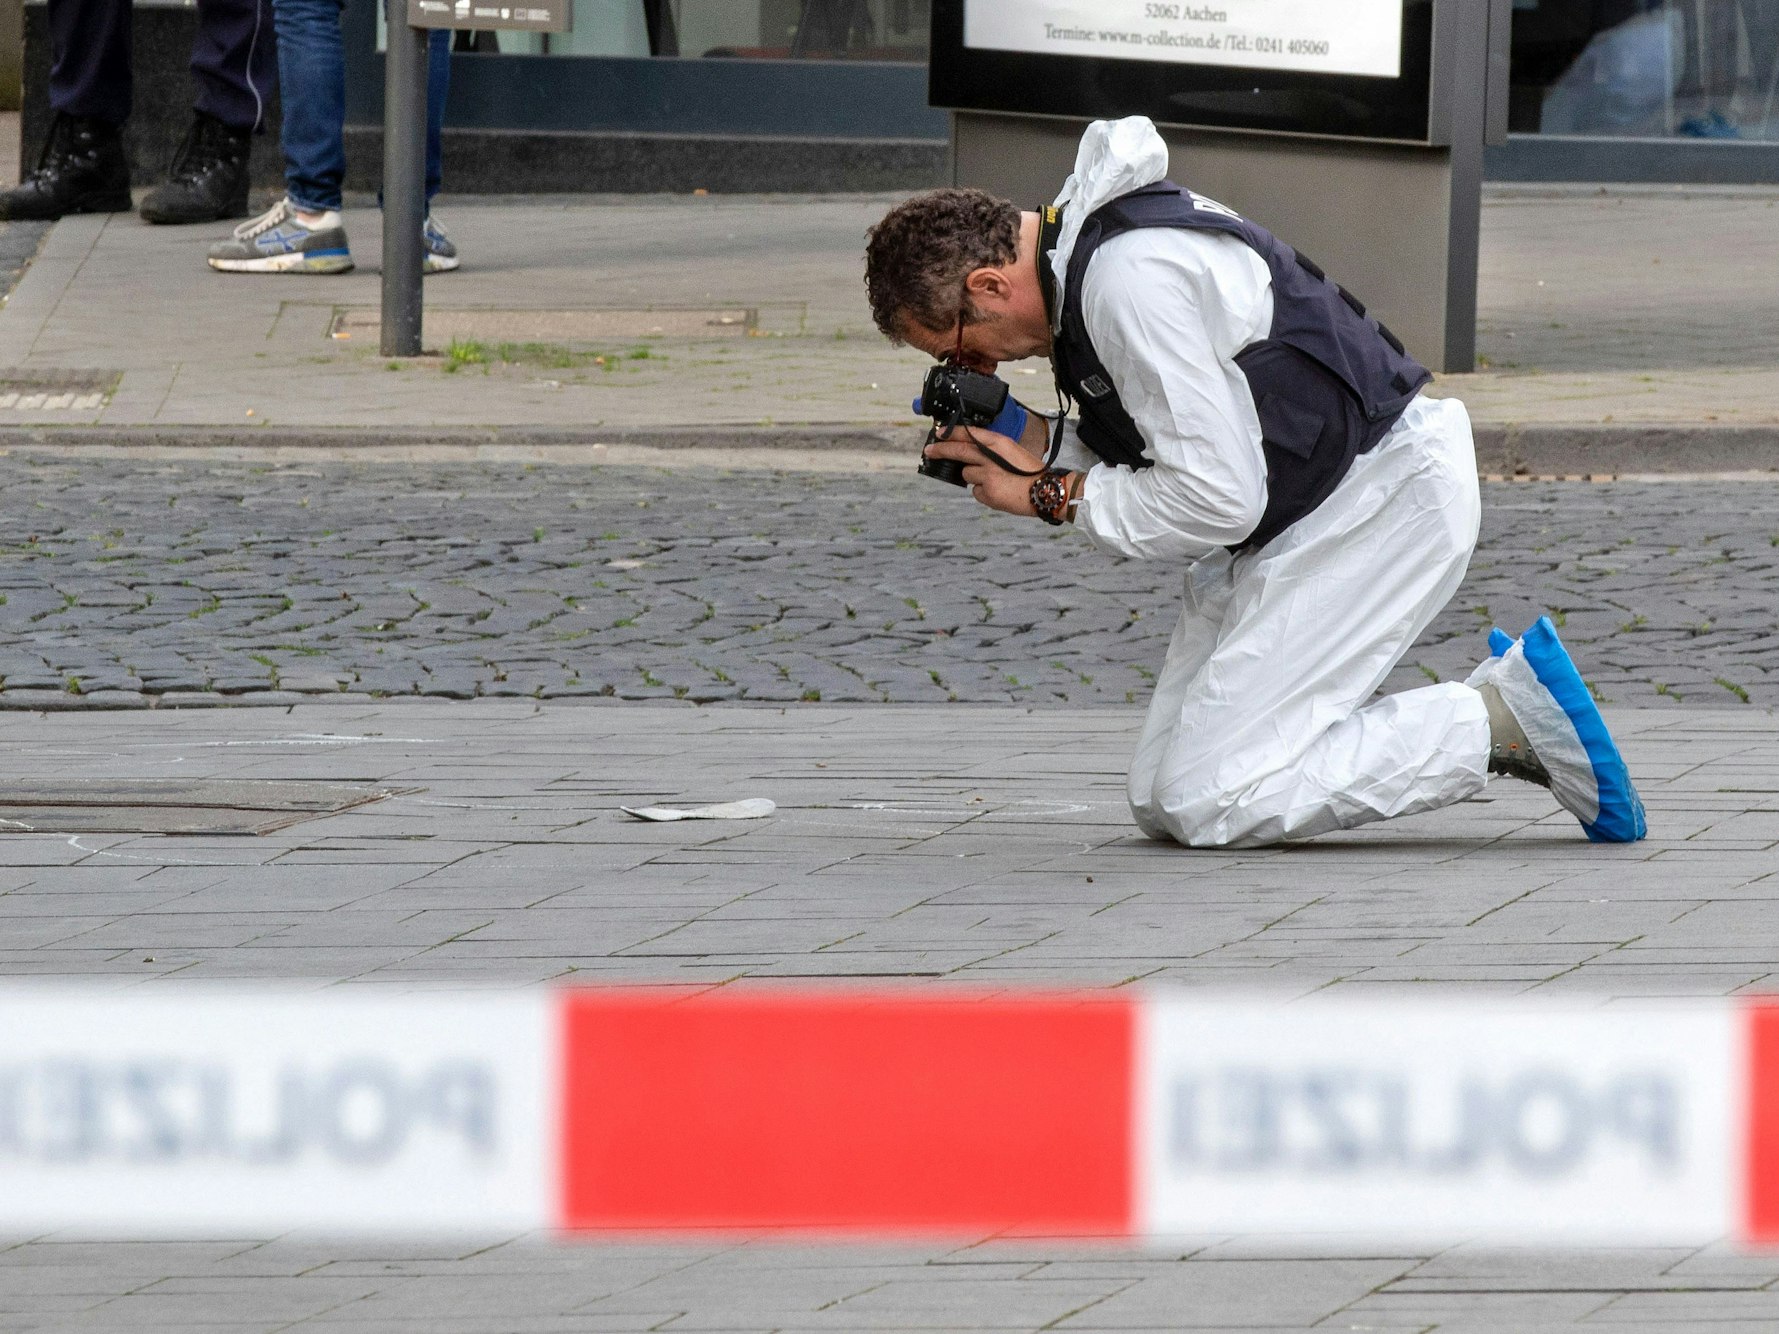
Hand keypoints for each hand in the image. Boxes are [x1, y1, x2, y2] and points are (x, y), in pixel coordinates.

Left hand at [923, 427, 1045, 516]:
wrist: (1045, 490)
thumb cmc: (1030, 472)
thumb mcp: (1012, 450)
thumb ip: (992, 450)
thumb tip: (970, 454)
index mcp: (998, 442)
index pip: (969, 434)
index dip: (951, 433)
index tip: (939, 433)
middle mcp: (990, 456)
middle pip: (959, 451)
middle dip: (940, 450)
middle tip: (929, 451)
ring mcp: (988, 475)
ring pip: (967, 475)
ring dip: (976, 478)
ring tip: (997, 481)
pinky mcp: (988, 492)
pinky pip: (976, 492)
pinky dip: (984, 493)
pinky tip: (999, 492)